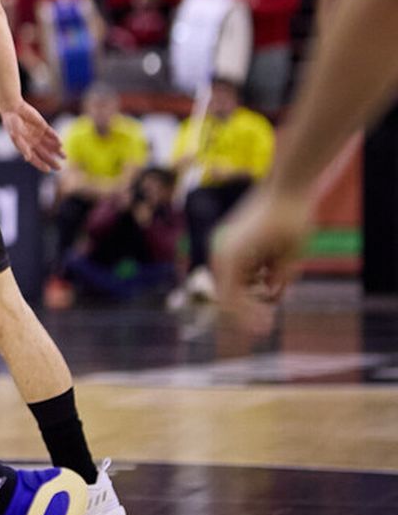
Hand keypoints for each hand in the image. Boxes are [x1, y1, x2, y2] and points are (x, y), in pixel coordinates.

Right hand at [0, 100, 64, 171]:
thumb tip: (27, 159)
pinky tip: (60, 144)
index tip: (48, 170)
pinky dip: (56, 139)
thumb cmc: (11, 123)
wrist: (13, 108)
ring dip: (57, 151)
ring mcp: (39, 134)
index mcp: (25, 146)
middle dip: (52, 161)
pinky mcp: (43, 126)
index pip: (34, 158)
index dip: (41, 165)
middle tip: (59, 168)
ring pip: (50, 145)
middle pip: (44, 154)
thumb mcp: (15, 135)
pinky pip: (51, 134)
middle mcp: (33, 142)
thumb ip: (22, 147)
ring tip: (65, 157)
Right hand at [212, 186, 310, 335]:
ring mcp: (226, 243)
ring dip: (254, 289)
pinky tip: (272, 268)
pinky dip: (254, 274)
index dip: (246, 319)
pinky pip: (240, 265)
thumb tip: (271, 294)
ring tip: (278, 285)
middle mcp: (222, 251)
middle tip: (268, 322)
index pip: (231, 300)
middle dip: (249, 307)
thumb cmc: (291, 218)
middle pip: (230, 292)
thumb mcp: (292, 255)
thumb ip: (280, 279)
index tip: (264, 330)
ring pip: (235, 279)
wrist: (287, 184)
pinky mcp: (234, 238)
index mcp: (231, 257)